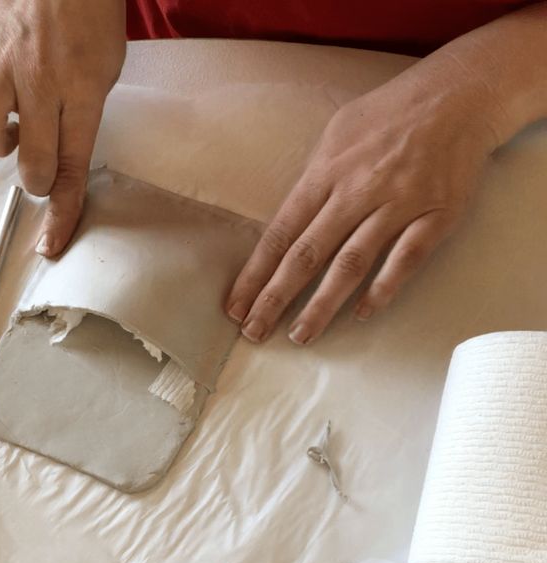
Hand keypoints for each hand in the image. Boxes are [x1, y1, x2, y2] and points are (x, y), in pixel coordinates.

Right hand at [0, 0, 125, 256]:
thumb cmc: (92, 21)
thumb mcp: (107, 73)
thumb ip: (84, 118)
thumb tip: (58, 161)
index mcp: (82, 92)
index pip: (71, 167)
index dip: (61, 211)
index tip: (49, 244)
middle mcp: (39, 82)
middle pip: (28, 158)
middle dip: (34, 178)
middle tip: (39, 166)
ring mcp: (2, 62)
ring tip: (13, 131)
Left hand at [225, 55, 503, 344]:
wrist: (459, 94)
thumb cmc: (389, 114)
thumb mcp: (336, 133)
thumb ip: (313, 179)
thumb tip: (290, 221)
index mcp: (325, 173)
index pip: (280, 234)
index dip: (255, 274)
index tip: (235, 306)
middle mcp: (355, 192)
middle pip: (307, 255)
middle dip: (275, 298)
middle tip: (254, 332)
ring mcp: (396, 205)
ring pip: (351, 264)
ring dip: (322, 304)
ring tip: (300, 335)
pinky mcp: (435, 215)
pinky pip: (405, 259)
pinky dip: (384, 289)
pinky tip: (362, 314)